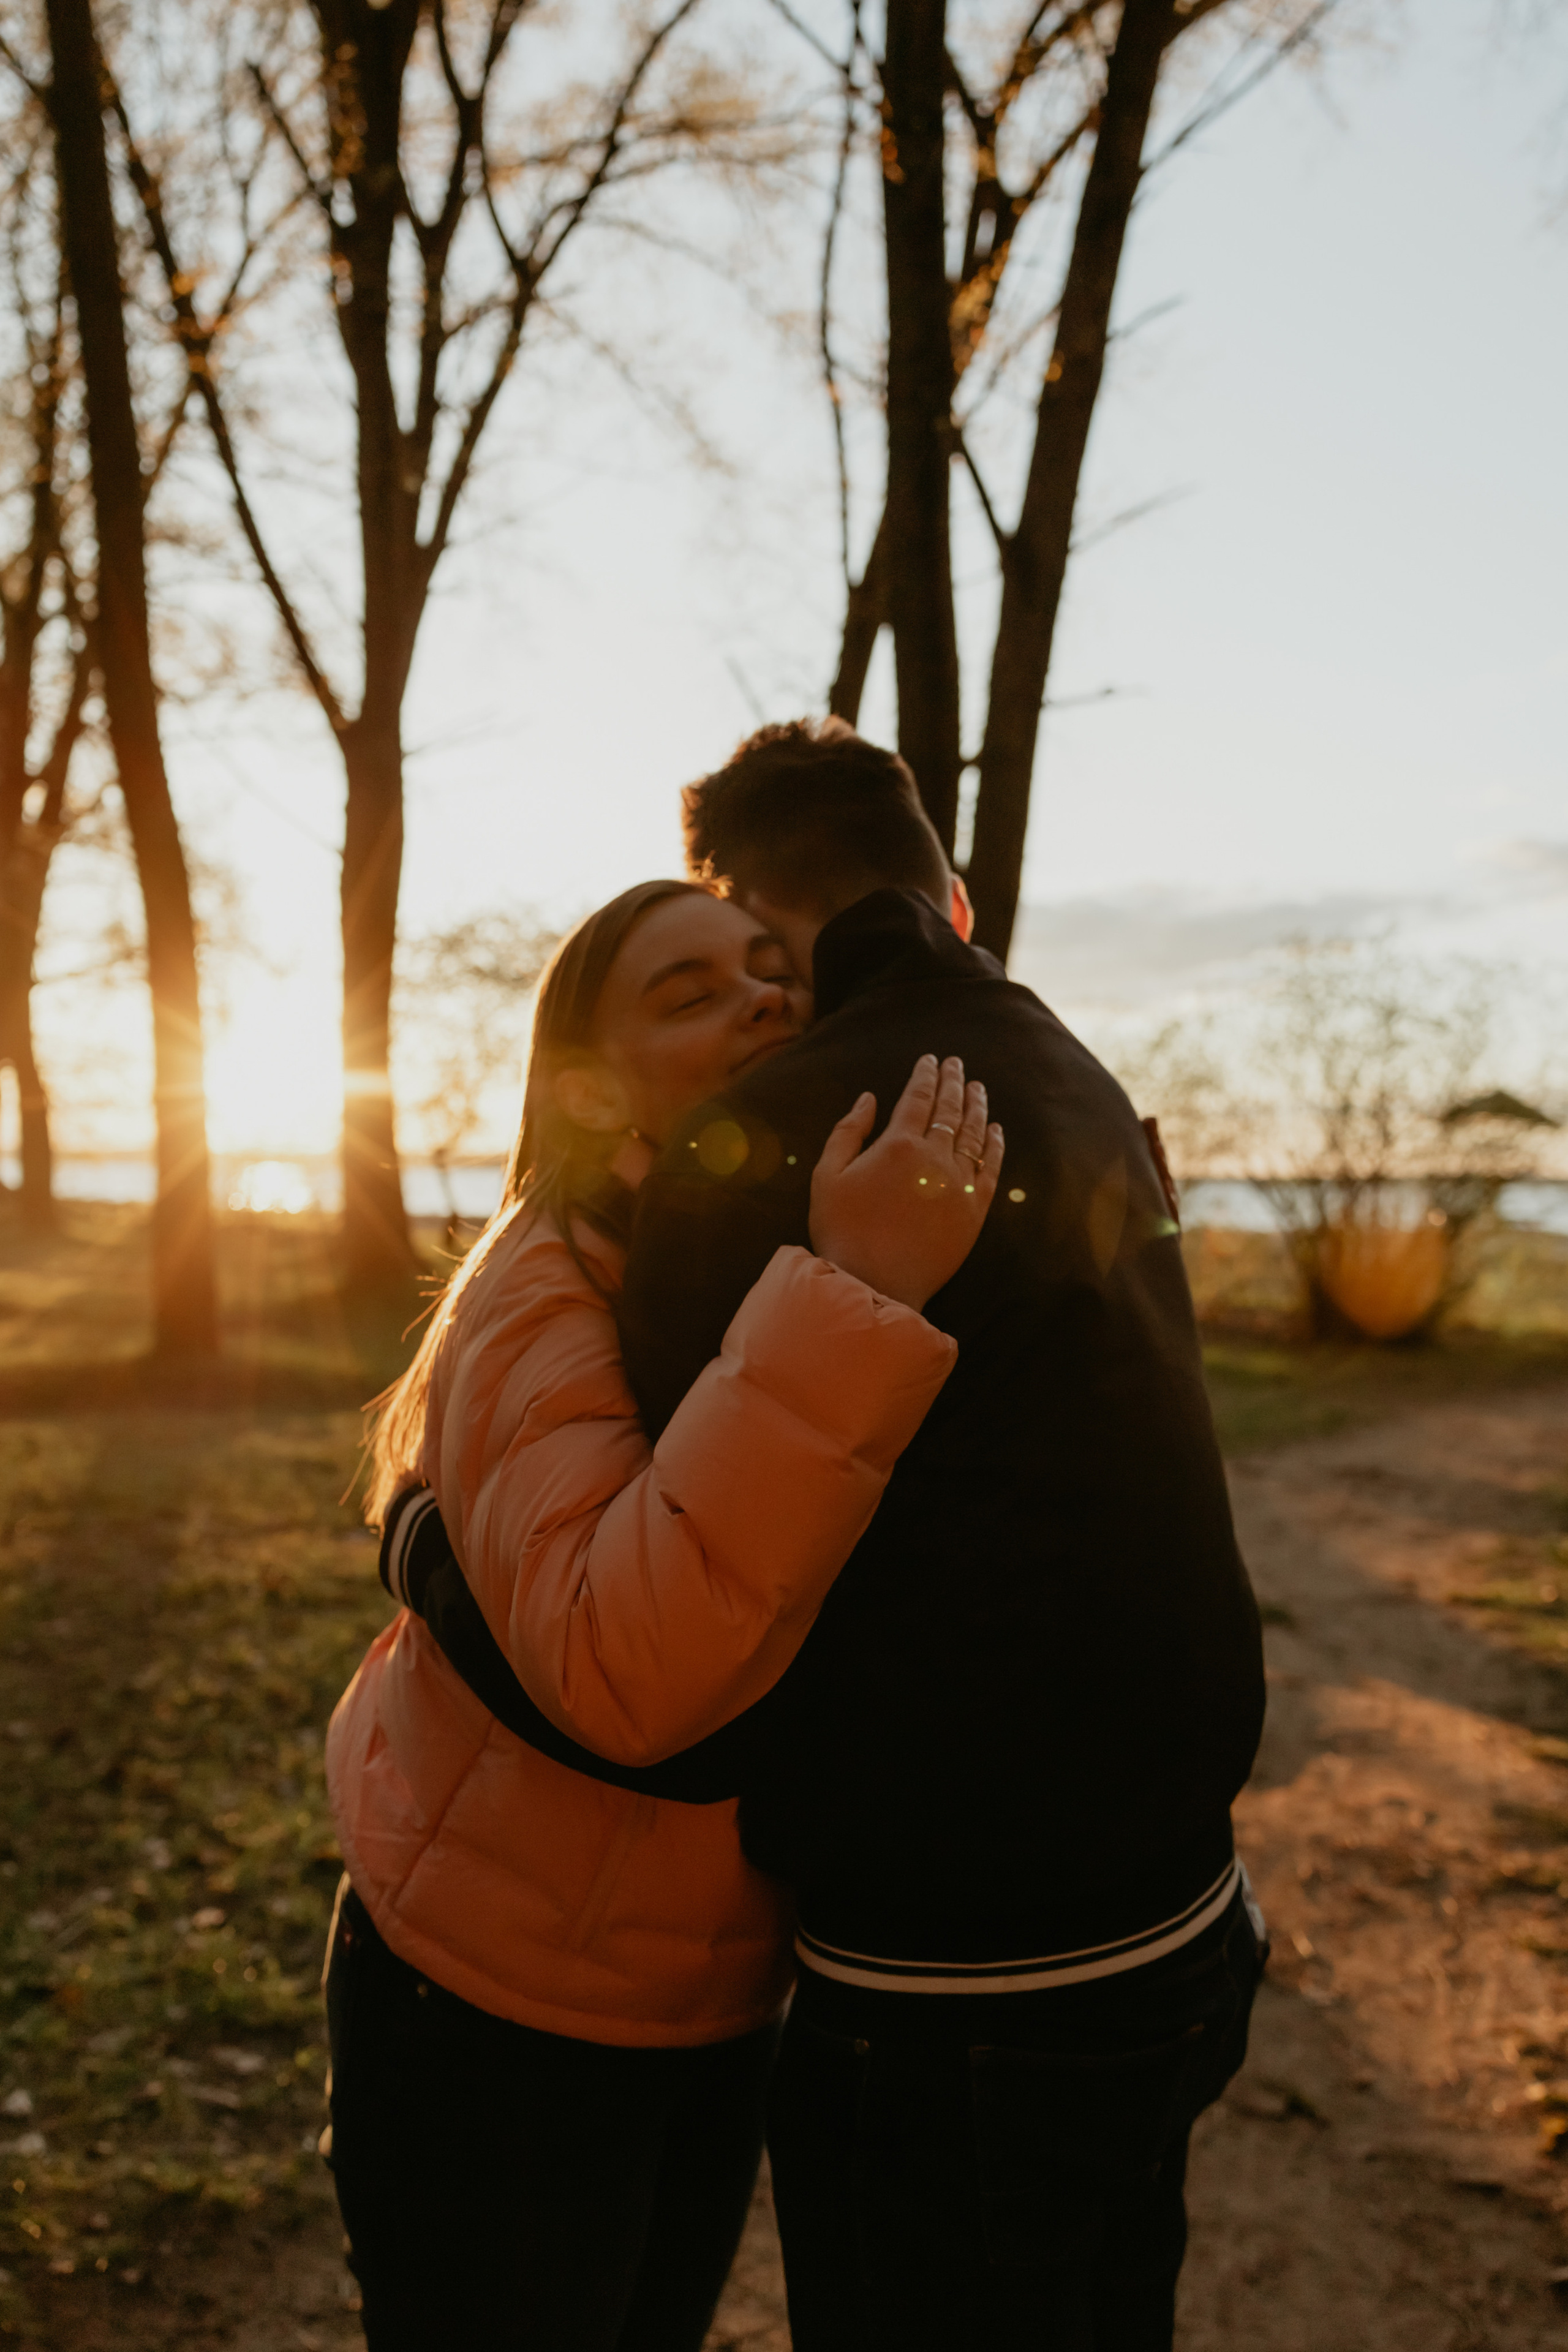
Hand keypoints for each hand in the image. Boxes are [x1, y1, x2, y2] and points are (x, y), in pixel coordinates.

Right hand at [808, 1055, 1004, 1312]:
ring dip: (977, 1106)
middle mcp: (934, 1158)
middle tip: (957, 1064)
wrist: (873, 1283)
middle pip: (950, 1109)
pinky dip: (994, 1145)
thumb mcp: (827, 1175)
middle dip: (954, 1081)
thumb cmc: (842, 1230)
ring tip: (977, 1088)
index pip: (918, 1097)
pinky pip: (990, 1168)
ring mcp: (958, 1184)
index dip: (925, 1075)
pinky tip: (995, 1130)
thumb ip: (848, 1132)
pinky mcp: (974, 1210)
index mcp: (897, 1145)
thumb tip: (869, 1099)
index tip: (930, 1060)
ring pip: (975, 1133)